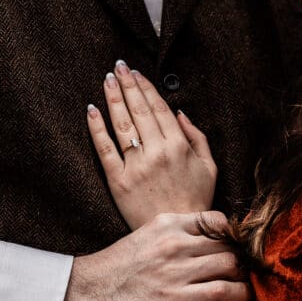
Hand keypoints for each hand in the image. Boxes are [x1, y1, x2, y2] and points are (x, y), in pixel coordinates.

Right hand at [58, 211, 248, 300]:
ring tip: (248, 280)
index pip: (215, 220)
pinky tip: (244, 296)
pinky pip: (223, 290)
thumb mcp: (142, 238)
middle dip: (241, 254)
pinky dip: (240, 293)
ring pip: (230, 263)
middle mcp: (174, 242)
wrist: (84, 295)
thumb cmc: (112, 270)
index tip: (237, 244)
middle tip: (250, 264)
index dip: (231, 233)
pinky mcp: (178, 299)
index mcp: (165, 223)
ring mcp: (177, 270)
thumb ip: (169, 236)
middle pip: (226, 242)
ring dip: (243, 273)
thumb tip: (196, 242)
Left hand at [87, 63, 217, 228]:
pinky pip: (105, 150)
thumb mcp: (209, 167)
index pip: (158, 108)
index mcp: (178, 146)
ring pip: (121, 125)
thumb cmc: (196, 200)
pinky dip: (97, 128)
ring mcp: (136, 166)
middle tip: (118, 66)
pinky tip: (92, 110)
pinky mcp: (118, 181)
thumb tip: (180, 113)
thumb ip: (197, 137)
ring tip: (107, 80)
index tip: (136, 72)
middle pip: (138, 110)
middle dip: (127, 84)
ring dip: (113, 98)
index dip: (145, 87)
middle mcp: (157, 152)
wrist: (179, 234)